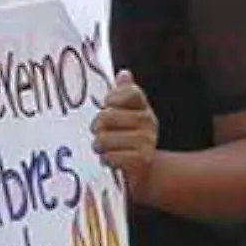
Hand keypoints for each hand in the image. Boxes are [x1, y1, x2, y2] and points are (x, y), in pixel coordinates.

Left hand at [93, 72, 157, 202]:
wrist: (145, 171)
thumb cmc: (127, 139)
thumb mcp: (126, 114)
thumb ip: (123, 94)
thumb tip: (124, 73)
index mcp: (143, 107)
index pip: (130, 92)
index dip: (113, 99)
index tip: (107, 106)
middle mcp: (149, 121)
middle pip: (108, 116)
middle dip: (97, 127)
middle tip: (98, 133)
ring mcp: (147, 141)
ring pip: (105, 139)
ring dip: (99, 147)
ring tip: (104, 149)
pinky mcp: (142, 160)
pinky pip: (110, 157)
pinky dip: (106, 160)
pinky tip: (111, 160)